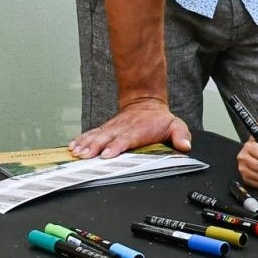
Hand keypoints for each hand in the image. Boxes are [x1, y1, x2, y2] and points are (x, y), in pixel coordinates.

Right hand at [69, 97, 190, 158]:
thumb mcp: (175, 125)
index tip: (106, 154)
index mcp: (138, 132)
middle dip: (95, 147)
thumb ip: (180, 135)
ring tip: (76, 152)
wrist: (146, 102)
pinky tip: (73, 146)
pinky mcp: (106, 129)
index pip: (125, 140)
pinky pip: (92, 134)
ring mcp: (112, 129)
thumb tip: (185, 146)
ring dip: (86, 144)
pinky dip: (81, 139)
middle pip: (107, 139)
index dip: (115, 147)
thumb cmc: (159, 119)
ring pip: (97, 136)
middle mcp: (122, 130)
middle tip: (85, 155)